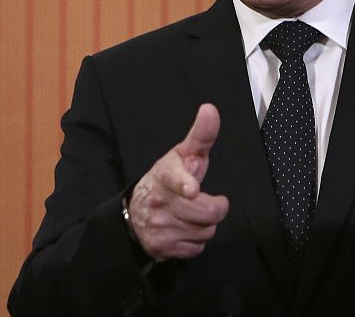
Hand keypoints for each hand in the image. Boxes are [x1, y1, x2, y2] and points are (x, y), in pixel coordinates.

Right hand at [128, 103, 229, 260]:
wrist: (136, 211)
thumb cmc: (169, 179)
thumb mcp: (183, 155)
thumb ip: (201, 135)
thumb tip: (210, 109)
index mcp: (166, 175)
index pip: (175, 179)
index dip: (185, 184)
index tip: (192, 189)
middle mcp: (160, 203)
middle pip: (207, 213)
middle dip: (215, 208)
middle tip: (206, 200)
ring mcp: (159, 228)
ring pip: (205, 232)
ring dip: (204, 225)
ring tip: (190, 214)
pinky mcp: (161, 249)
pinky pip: (196, 248)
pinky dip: (194, 240)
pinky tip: (183, 229)